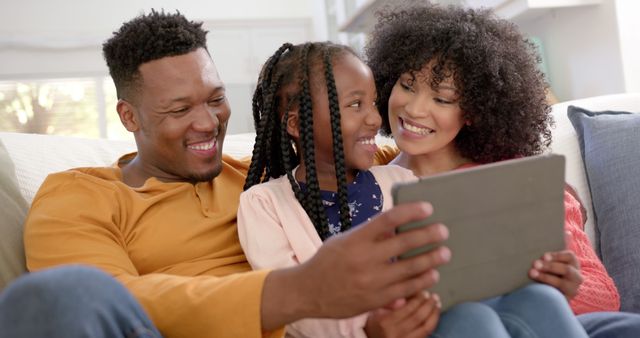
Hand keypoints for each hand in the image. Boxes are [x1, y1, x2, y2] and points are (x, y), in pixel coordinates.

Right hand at [261, 202, 450, 329]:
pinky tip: (431, 275)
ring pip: (409, 269)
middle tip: (443, 231)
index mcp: (356, 239)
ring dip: (430, 259)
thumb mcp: (344, 241)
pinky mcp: (376, 299)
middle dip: (428, 235)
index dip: (410, 212)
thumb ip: (369, 234)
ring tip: (444, 253)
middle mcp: (365, 259)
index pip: (388, 219)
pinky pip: (405, 289)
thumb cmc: (327, 262)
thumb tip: (397, 225)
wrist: (308, 292)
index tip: (428, 208)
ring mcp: (371, 281)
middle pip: (404, 243)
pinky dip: (421, 282)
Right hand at [364, 292, 440, 337]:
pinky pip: (426, 334)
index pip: (407, 309)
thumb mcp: (373, 310)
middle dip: (428, 304)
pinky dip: (433, 322)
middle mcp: (395, 333)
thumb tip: (403, 296)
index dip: (418, 298)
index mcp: (385, 322)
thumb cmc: (373, 323)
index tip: (422, 290)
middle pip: (418, 317)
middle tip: (432, 295)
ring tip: (436, 302)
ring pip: (425, 327)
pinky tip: (435, 313)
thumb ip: (387, 302)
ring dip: (434, 313)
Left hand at [529, 250, 582, 299]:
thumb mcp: (551, 262)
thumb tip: (545, 237)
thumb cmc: (549, 272)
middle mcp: (576, 276)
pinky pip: (557, 296)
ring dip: (545, 277)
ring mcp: (572, 289)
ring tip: (532, 273)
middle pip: (566, 269)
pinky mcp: (566, 299)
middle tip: (535, 264)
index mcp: (573, 264)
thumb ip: (548, 255)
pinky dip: (546, 290)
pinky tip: (536, 287)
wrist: (553, 294)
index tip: (543, 256)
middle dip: (549, 266)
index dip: (557, 256)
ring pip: (561, 283)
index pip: (570, 257)